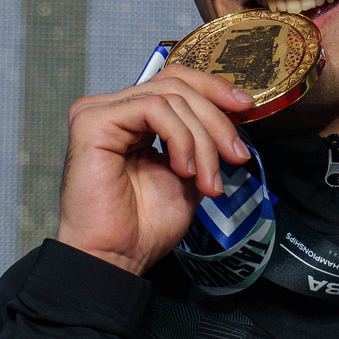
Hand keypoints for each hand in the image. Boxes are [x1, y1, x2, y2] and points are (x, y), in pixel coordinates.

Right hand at [57, 64, 253, 275]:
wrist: (116, 258)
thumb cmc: (144, 226)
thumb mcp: (190, 174)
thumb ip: (202, 141)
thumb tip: (232, 117)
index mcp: (133, 118)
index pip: (176, 81)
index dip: (215, 88)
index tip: (246, 107)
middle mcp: (114, 109)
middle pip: (178, 83)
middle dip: (217, 119)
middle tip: (236, 155)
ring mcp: (100, 111)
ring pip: (171, 97)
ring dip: (202, 141)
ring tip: (206, 180)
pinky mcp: (92, 120)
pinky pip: (154, 109)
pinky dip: (180, 138)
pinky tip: (183, 169)